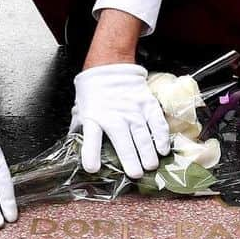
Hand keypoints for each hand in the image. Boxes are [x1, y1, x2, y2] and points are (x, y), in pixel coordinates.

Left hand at [72, 63, 170, 178]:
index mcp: (94, 116)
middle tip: (136, 174)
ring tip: (151, 166)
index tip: (93, 168)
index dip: (91, 153)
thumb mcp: (81, 109)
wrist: (109, 64)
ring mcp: (132, 109)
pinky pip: (156, 122)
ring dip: (147, 152)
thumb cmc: (94, 91)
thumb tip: (77, 148)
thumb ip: (81, 129)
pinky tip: (163, 149)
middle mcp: (114, 114)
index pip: (91, 136)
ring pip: (142, 133)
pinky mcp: (147, 103)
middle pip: (123, 140)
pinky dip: (161, 136)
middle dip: (130, 159)